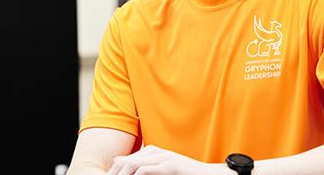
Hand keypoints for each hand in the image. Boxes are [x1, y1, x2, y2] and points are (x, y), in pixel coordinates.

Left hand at [107, 145, 225, 174]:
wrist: (209, 174)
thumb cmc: (186, 174)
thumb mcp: (163, 170)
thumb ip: (146, 168)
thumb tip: (122, 165)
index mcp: (152, 151)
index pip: (126, 160)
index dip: (114, 172)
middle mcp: (155, 152)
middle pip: (126, 161)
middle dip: (114, 173)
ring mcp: (163, 158)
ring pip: (133, 164)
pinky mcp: (170, 166)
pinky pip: (146, 171)